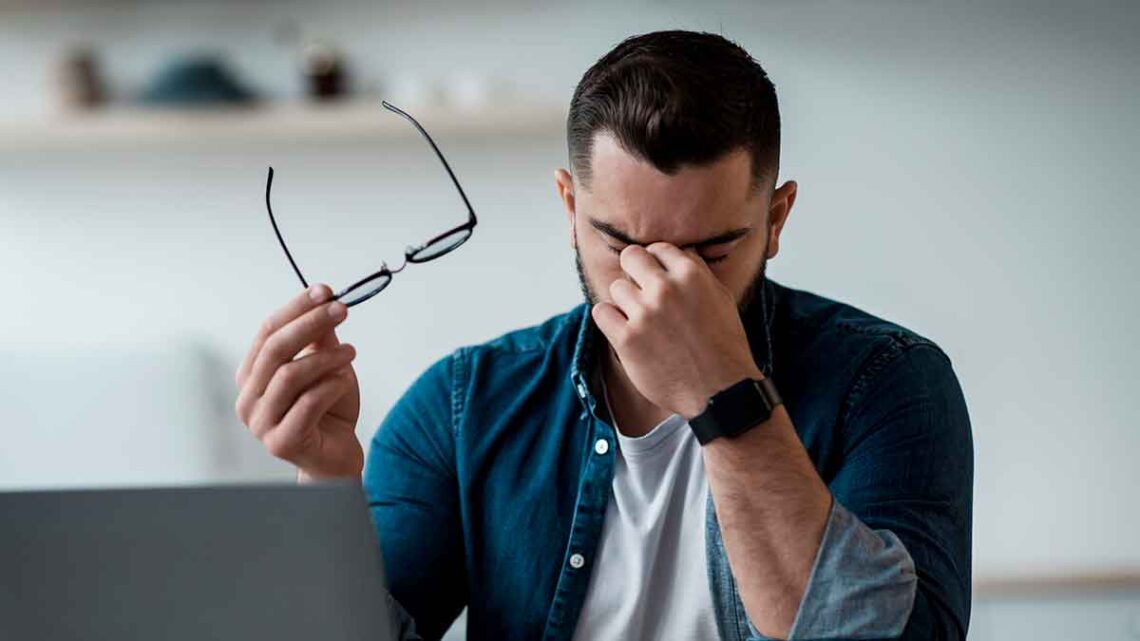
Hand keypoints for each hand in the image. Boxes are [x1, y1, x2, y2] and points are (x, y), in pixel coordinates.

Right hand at [234, 284, 362, 479]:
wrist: (336, 458)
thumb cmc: (328, 411)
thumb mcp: (326, 366)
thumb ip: (320, 338)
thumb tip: (323, 299)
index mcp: (252, 375)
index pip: (267, 331)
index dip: (295, 308)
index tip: (324, 291)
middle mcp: (248, 398)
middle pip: (275, 349)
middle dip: (310, 323)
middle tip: (341, 309)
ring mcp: (260, 423)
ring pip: (290, 375)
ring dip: (326, 357)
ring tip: (352, 352)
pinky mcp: (281, 442)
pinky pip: (308, 403)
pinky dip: (332, 385)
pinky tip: (346, 380)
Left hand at [592, 243, 762, 418]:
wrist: (720, 392)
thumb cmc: (724, 348)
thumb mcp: (721, 300)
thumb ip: (698, 273)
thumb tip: (679, 253)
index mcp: (692, 275)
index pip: (658, 248)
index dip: (656, 263)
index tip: (657, 278)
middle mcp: (666, 289)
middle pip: (631, 257)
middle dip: (635, 272)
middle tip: (641, 293)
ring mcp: (644, 314)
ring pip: (616, 287)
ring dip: (625, 302)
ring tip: (641, 320)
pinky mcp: (627, 339)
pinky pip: (601, 312)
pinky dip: (609, 319)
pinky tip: (623, 329)